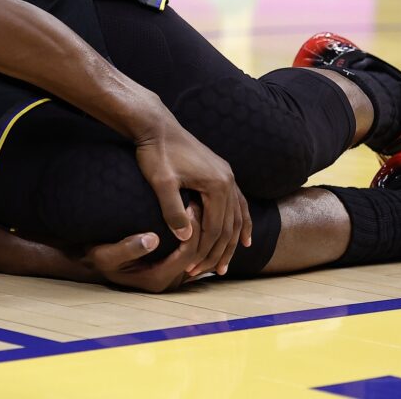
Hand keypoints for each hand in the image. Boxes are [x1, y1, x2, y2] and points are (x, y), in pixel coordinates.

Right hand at [84, 206, 204, 292]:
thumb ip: (128, 249)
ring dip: (198, 231)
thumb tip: (152, 239)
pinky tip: (190, 215)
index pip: (186, 256)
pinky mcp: (171, 267)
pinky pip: (190, 252)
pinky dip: (193, 235)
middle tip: (197, 202)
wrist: (94, 262)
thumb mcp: (105, 254)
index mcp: (156, 280)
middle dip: (200, 229)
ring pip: (196, 254)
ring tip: (196, 206)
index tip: (189, 206)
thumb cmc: (98, 256)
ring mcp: (172, 275)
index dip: (192, 232)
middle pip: (196, 255)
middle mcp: (169, 281)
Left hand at [134, 119, 251, 276]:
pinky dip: (242, 222)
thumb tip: (186, 238)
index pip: (215, 229)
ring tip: (224, 265)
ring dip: (231, 243)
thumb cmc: (156, 153)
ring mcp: (227, 175)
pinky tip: (244, 238)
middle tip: (205, 274)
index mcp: (217, 185)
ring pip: (236, 217)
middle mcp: (228, 180)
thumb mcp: (161, 182)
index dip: (204, 252)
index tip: (191, 269)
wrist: (156, 126)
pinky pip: (238, 203)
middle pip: (229, 226)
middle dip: (217, 253)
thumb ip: (173, 210)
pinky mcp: (221, 172)